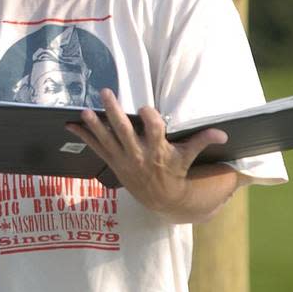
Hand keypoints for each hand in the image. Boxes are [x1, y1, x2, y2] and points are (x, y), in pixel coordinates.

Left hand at [66, 88, 227, 213]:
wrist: (161, 199)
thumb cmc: (175, 172)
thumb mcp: (188, 157)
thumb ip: (201, 141)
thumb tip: (222, 133)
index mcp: (158, 150)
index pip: (154, 132)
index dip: (150, 120)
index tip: (145, 108)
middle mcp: (139, 154)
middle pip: (125, 131)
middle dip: (114, 112)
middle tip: (106, 93)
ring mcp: (123, 159)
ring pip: (106, 139)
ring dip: (94, 124)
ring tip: (84, 111)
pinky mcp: (113, 162)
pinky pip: (96, 147)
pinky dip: (83, 136)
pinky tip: (70, 124)